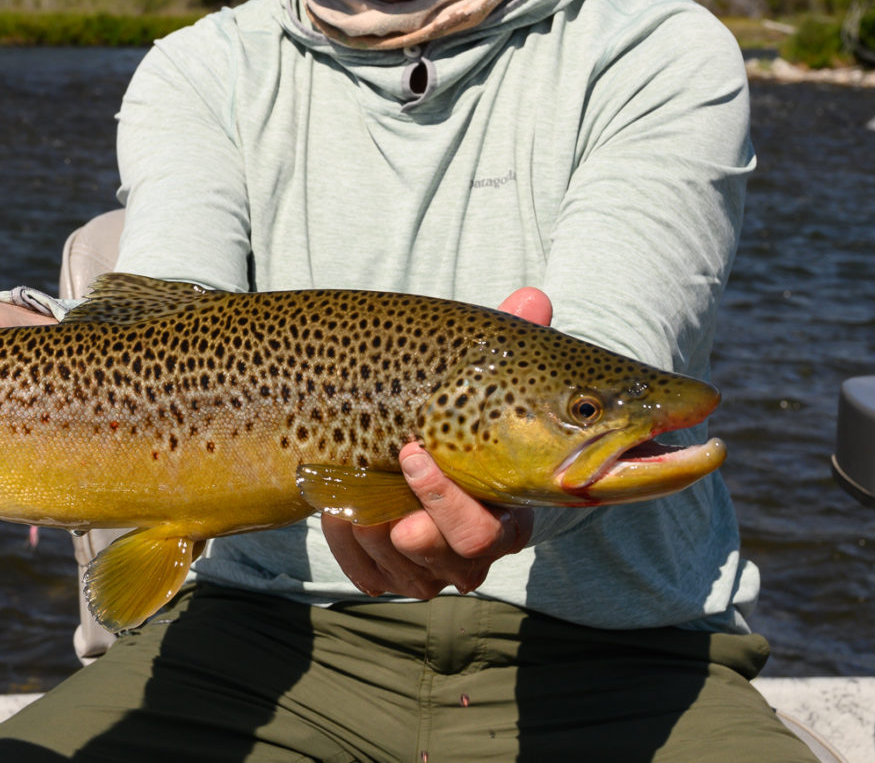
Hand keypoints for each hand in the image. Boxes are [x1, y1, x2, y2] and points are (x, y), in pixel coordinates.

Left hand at [320, 285, 552, 597]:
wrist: (394, 441)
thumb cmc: (450, 407)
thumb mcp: (477, 375)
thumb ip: (509, 341)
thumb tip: (534, 298)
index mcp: (510, 510)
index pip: (490, 533)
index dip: (447, 500)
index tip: (411, 451)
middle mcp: (479, 550)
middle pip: (453, 564)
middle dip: (411, 519)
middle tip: (380, 469)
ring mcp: (437, 568)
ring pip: (404, 572)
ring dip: (368, 519)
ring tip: (355, 475)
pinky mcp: (396, 576)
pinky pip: (368, 577)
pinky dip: (345, 540)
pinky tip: (340, 503)